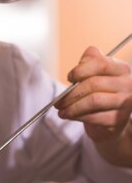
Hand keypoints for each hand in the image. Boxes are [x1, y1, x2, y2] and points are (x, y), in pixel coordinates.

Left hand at [55, 45, 131, 165]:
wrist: (110, 120)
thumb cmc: (99, 93)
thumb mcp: (95, 74)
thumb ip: (90, 61)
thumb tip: (83, 61)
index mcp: (122, 69)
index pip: (101, 64)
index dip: (81, 70)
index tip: (69, 78)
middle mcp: (128, 85)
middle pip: (94, 84)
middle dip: (71, 93)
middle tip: (58, 101)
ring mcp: (125, 103)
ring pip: (93, 101)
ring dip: (72, 107)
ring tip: (61, 111)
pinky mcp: (118, 120)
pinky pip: (94, 117)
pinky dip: (78, 117)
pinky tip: (70, 117)